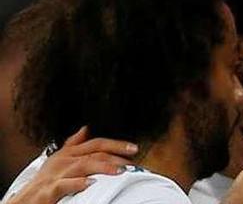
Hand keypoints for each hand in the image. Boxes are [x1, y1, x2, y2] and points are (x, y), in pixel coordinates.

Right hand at [5, 126, 136, 203]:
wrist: (25, 199)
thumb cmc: (46, 179)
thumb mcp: (59, 158)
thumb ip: (74, 143)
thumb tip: (86, 128)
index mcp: (68, 152)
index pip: (96, 143)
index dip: (115, 144)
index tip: (134, 148)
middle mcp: (63, 160)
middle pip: (93, 152)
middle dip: (115, 154)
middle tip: (132, 160)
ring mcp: (56, 174)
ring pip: (83, 166)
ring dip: (103, 167)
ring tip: (120, 171)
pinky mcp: (49, 189)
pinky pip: (65, 184)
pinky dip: (79, 183)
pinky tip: (92, 184)